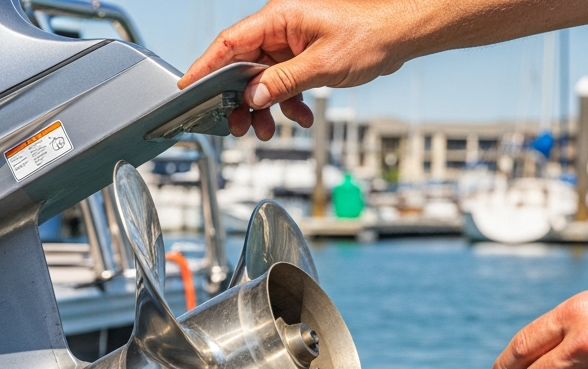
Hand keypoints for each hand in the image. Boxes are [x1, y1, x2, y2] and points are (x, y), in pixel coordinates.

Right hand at [178, 0, 426, 139]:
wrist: (399, 36)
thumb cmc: (369, 35)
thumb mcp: (323, 65)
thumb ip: (284, 81)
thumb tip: (254, 96)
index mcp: (279, 18)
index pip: (230, 42)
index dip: (206, 66)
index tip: (189, 86)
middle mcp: (281, 29)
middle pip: (243, 66)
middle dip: (240, 100)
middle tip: (238, 127)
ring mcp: (292, 44)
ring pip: (263, 80)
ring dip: (265, 108)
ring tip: (268, 131)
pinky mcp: (304, 58)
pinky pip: (285, 84)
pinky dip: (289, 104)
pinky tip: (301, 119)